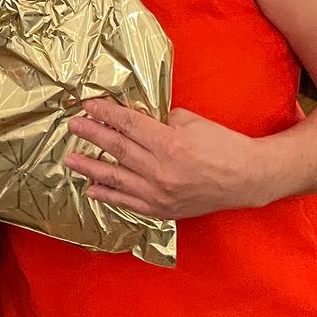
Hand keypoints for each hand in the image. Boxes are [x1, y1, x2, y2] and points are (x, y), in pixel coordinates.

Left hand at [65, 98, 268, 220]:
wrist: (247, 178)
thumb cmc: (222, 145)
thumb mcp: (191, 122)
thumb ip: (160, 121)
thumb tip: (134, 120)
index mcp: (170, 144)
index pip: (128, 125)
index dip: (106, 114)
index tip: (88, 106)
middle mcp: (161, 171)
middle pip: (117, 149)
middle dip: (92, 135)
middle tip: (72, 126)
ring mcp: (160, 194)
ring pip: (116, 178)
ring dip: (90, 167)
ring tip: (70, 159)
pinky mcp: (163, 210)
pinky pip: (128, 202)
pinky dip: (108, 196)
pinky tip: (91, 188)